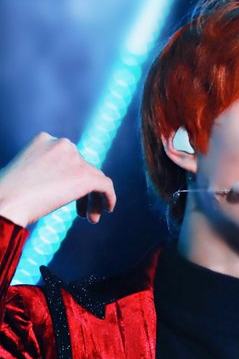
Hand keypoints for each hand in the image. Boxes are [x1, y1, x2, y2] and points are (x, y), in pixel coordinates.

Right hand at [0, 132, 115, 226]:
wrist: (5, 202)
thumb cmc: (6, 195)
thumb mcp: (22, 174)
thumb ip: (41, 172)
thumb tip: (54, 185)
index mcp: (44, 139)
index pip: (68, 158)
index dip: (69, 179)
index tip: (66, 197)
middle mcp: (62, 144)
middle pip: (83, 167)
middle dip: (83, 191)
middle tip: (80, 213)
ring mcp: (75, 159)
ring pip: (95, 178)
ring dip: (93, 199)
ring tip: (90, 218)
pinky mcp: (85, 176)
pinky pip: (106, 185)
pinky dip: (109, 197)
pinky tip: (107, 210)